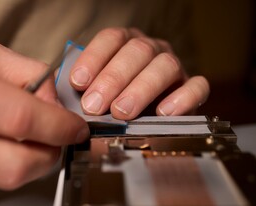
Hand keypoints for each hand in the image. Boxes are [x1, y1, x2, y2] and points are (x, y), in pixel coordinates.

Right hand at [0, 38, 88, 195]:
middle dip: (49, 155)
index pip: (19, 117)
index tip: (75, 128)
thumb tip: (56, 104)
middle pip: (15, 165)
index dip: (58, 126)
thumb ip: (24, 73)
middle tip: (56, 139)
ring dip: (24, 156)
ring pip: (2, 177)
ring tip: (12, 131)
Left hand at [69, 28, 209, 119]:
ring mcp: (173, 67)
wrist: (143, 115)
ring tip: (122, 112)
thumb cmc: (113, 101)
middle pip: (136, 52)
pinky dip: (182, 99)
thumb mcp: (93, 91)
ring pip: (164, 66)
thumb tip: (59, 94)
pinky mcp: (191, 88)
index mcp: (125, 44)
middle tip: (95, 105)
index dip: (93, 58)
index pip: (111, 39)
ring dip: (140, 89)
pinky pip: (196, 87)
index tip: (78, 82)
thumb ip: (82, 89)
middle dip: (113, 79)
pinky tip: (162, 112)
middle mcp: (150, 50)